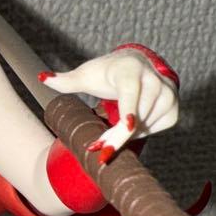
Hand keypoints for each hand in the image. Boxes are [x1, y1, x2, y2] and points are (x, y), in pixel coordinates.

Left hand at [40, 49, 178, 161]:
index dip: (130, 108)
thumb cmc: (105, 73)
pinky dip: (145, 131)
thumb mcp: (84, 75)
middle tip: (98, 149)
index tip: (128, 125)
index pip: (130, 91)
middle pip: (136, 115)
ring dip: (128, 134)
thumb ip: (64, 80)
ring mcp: (168, 92)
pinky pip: (160, 126)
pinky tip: (134, 123)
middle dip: (116, 135)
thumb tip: (42, 77)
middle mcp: (153, 78)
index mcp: (129, 69)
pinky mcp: (174, 105)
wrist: (133, 66)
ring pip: (147, 124)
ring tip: (113, 132)